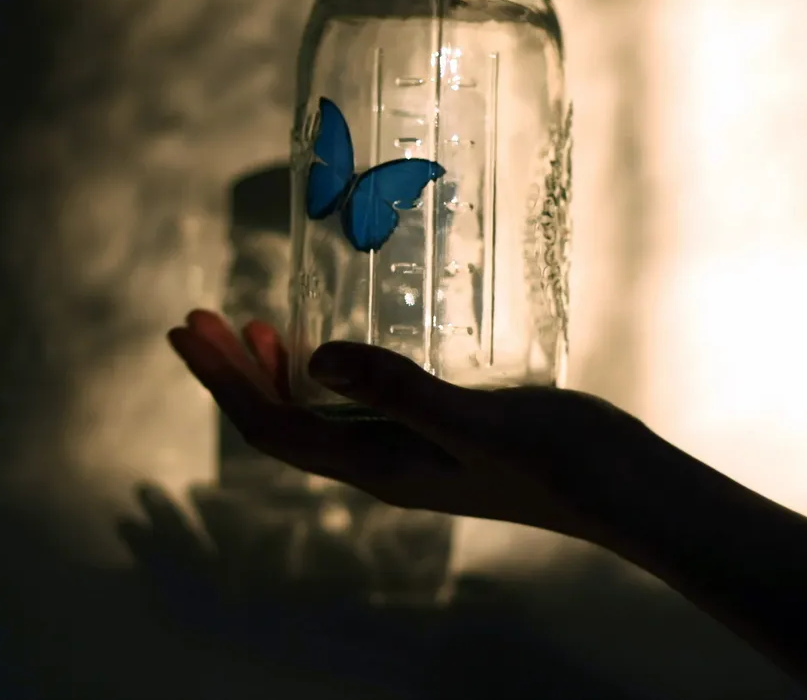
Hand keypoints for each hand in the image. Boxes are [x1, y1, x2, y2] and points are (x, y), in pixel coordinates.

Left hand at [168, 309, 653, 544]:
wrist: (619, 489)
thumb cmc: (555, 457)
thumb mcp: (472, 419)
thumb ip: (398, 390)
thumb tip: (316, 358)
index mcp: (374, 466)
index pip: (271, 426)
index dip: (222, 380)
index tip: (187, 330)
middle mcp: (377, 465)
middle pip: (279, 420)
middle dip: (232, 371)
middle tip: (198, 317)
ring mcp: (403, 452)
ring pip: (312, 415)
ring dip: (270, 373)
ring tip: (247, 328)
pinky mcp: (432, 433)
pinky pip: (352, 406)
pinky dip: (324, 372)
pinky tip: (333, 345)